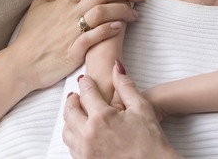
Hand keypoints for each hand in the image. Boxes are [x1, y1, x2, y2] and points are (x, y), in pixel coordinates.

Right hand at [6, 0, 142, 91]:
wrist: (21, 64)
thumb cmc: (32, 35)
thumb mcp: (39, 4)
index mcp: (64, 0)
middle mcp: (69, 12)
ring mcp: (71, 31)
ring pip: (102, 12)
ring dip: (123, 10)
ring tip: (135, 14)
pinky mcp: (73, 50)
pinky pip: (94, 36)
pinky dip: (109, 30)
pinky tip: (120, 28)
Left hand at [63, 61, 180, 158]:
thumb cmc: (150, 140)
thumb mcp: (141, 107)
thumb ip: (126, 86)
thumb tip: (116, 68)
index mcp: (102, 117)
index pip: (86, 92)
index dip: (85, 83)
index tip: (85, 80)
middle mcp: (89, 134)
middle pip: (70, 111)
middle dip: (72, 100)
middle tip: (77, 95)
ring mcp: (85, 151)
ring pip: (67, 131)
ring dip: (69, 119)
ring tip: (77, 113)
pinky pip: (71, 147)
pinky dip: (73, 136)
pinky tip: (82, 132)